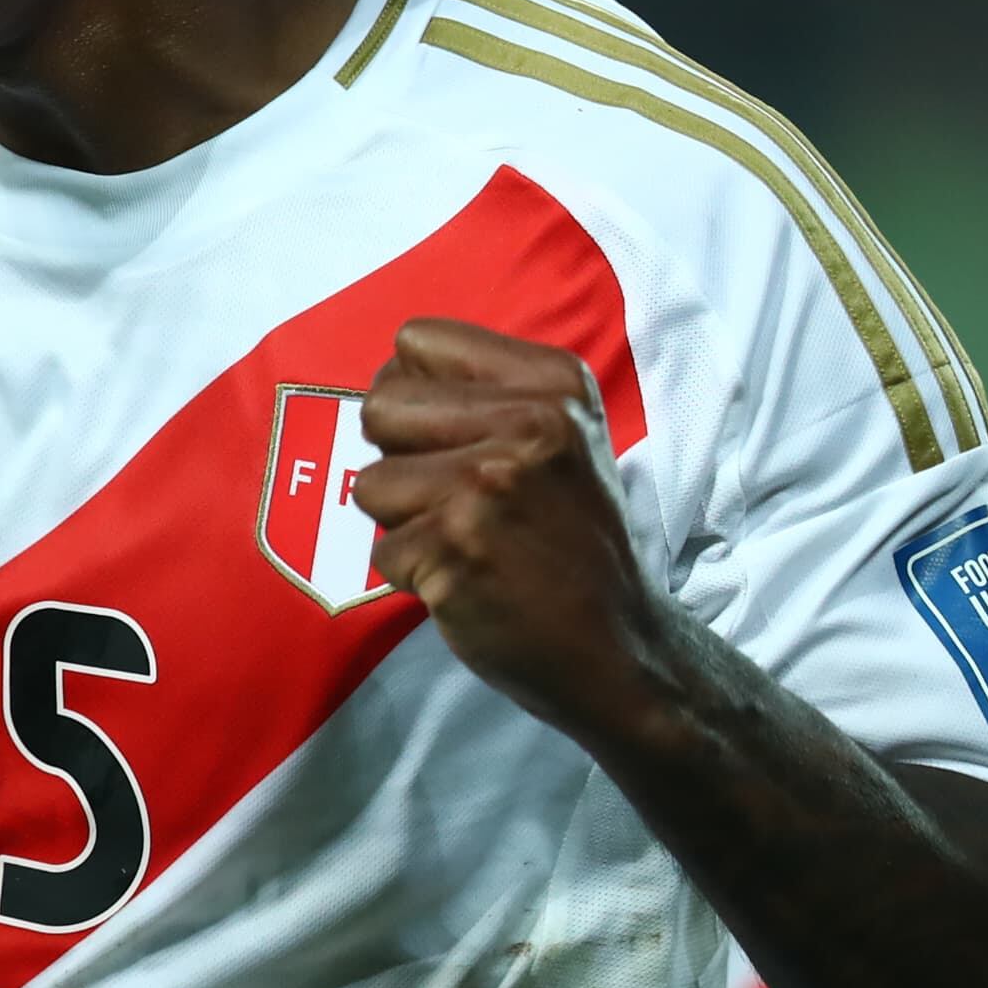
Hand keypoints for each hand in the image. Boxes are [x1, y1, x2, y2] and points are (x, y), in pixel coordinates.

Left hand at [353, 317, 668, 736]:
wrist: (617, 646)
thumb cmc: (573, 539)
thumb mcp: (564, 439)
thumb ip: (489, 395)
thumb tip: (385, 381)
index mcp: (552, 383)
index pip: (415, 342)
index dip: (415, 394)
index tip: (451, 440)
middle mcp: (525, 424)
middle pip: (380, 405)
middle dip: (399, 457)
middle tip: (453, 498)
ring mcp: (487, 489)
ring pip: (370, 483)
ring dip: (403, 521)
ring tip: (464, 541)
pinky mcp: (455, 552)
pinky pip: (381, 550)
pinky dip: (413, 575)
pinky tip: (466, 581)